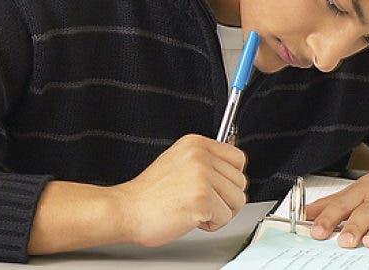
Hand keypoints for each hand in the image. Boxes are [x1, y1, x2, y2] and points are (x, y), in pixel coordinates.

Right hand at [110, 134, 247, 246]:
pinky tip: (191, 217)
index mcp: (195, 144)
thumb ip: (204, 162)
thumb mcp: (177, 162)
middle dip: (225, 198)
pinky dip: (211, 224)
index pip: (238, 158)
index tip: (217, 187)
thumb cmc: (148, 194)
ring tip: (195, 208)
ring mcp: (202, 176)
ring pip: (237, 200)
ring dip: (219, 212)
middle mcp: (200, 156)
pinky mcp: (203, 198)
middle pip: (240, 181)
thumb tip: (229, 172)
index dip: (230, 178)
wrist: (127, 210)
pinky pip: (226, 218)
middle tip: (201, 201)